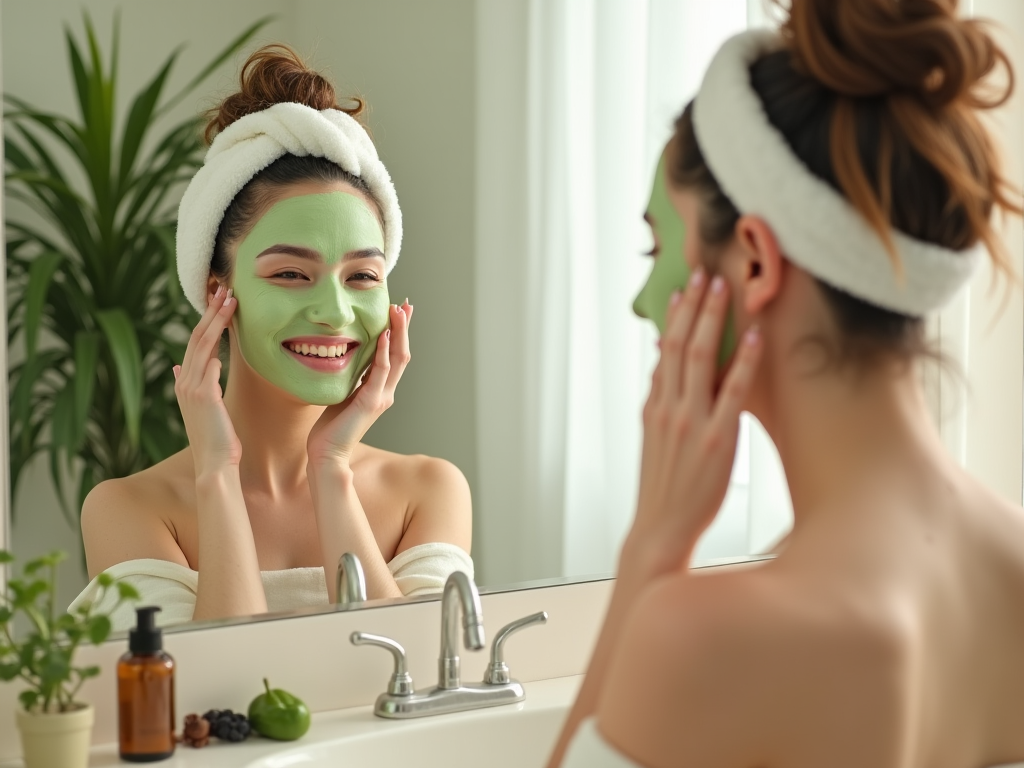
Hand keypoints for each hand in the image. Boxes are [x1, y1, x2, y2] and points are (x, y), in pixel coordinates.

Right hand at [174, 286, 241, 470]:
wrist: (215, 465)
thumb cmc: (217, 438)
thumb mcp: (203, 408)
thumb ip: (194, 385)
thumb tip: (181, 367)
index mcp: (185, 382)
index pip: (196, 342)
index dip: (208, 319)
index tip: (221, 300)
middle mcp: (184, 382)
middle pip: (197, 337)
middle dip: (211, 311)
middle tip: (225, 288)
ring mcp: (191, 389)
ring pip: (202, 345)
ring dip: (216, 321)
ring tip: (230, 300)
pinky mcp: (203, 397)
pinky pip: (209, 367)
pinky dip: (216, 350)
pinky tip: (228, 333)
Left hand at [306, 301, 413, 467]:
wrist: (327, 453)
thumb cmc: (331, 427)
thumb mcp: (344, 394)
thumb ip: (353, 379)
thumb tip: (349, 359)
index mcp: (380, 390)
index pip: (395, 356)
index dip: (399, 333)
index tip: (400, 311)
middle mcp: (386, 392)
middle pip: (402, 353)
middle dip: (404, 327)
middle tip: (405, 304)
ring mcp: (381, 396)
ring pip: (397, 359)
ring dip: (398, 333)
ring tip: (397, 311)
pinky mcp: (370, 402)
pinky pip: (380, 371)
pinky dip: (383, 351)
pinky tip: (383, 334)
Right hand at [628, 270, 762, 575]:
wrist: (660, 528)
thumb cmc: (663, 489)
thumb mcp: (653, 442)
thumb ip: (660, 405)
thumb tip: (664, 373)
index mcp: (654, 408)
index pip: (663, 352)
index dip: (674, 318)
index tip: (683, 290)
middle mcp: (669, 408)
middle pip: (680, 345)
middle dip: (694, 307)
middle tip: (706, 275)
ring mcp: (692, 422)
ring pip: (700, 358)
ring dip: (713, 320)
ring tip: (724, 290)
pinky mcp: (717, 439)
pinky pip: (733, 391)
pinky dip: (743, 361)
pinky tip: (753, 338)